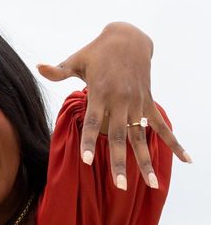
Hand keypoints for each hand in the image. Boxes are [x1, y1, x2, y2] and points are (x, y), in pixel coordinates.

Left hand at [37, 22, 189, 189]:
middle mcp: (120, 101)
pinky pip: (161, 126)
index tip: (87, 161)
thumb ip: (58, 71)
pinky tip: (187, 159)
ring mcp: (136, 104)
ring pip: (141, 137)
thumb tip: (37, 66)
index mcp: (100, 93)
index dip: (89, 141)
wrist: (128, 38)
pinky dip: (174, 143)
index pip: (92, 122)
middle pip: (119, 137)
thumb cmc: (96, 52)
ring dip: (146, 161)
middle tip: (120, 186)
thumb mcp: (76, 60)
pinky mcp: (148, 103)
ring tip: (152, 184)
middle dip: (120, 162)